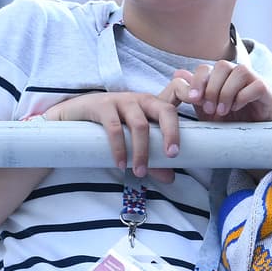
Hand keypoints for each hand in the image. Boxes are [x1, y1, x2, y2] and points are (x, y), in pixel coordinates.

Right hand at [43, 92, 180, 181]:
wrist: (70, 118)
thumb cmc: (108, 129)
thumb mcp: (133, 143)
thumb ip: (153, 160)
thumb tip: (170, 178)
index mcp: (154, 105)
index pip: (177, 92)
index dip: (190, 94)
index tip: (201, 105)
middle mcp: (141, 99)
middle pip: (165, 111)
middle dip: (172, 133)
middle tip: (172, 156)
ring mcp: (121, 100)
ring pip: (140, 125)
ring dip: (142, 151)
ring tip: (139, 172)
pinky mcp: (101, 105)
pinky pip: (115, 128)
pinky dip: (120, 149)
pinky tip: (120, 163)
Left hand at [159, 62, 271, 123]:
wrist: (258, 144)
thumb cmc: (234, 127)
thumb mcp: (209, 113)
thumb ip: (196, 95)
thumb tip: (178, 74)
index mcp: (224, 80)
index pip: (208, 68)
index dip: (198, 80)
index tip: (193, 100)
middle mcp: (240, 78)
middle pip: (223, 65)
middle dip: (212, 87)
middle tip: (209, 109)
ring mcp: (256, 83)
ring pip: (240, 71)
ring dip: (227, 92)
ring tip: (222, 112)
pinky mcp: (270, 94)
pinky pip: (257, 85)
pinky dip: (243, 97)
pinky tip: (237, 110)